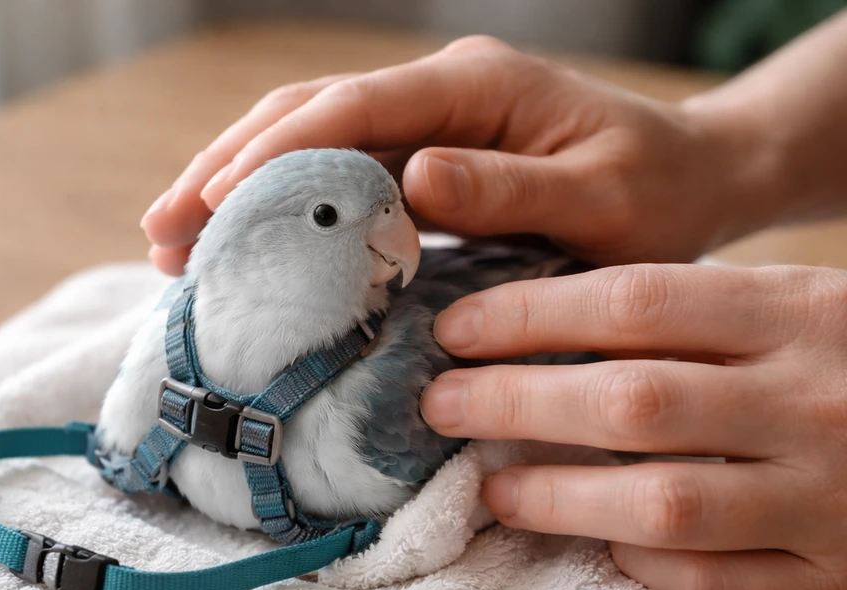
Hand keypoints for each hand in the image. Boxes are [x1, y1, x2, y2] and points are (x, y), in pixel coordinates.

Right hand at [140, 36, 770, 274]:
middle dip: (225, 169)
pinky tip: (242, 241)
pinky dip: (280, 204)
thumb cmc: (656, 195)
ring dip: (234, 185)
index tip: (208, 202)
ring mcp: (427, 119)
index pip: (352, 109)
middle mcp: (439, 92)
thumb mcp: (602, 201)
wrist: (691, 177)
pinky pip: (335, 168)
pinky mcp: (424, 152)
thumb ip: (512, 190)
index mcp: (476, 88)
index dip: (274, 155)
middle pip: (305, 115)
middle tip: (158, 232)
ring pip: (307, 138)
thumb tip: (413, 177)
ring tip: (171, 240)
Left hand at [420, 263, 846, 589]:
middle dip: (514, 402)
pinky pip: (720, 584)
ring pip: (665, 500)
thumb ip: (700, 318)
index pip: (632, 301)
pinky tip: (609, 546)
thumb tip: (546, 334)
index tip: (456, 328)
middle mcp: (816, 400)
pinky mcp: (843, 584)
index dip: (527, 314)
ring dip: (558, 497)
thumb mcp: (802, 312)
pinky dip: (650, 565)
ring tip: (492, 489)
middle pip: (630, 399)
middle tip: (439, 405)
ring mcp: (832, 498)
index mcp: (802, 312)